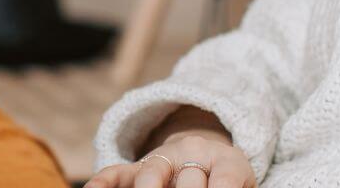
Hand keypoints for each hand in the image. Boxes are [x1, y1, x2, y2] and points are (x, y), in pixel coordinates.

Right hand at [85, 131, 255, 187]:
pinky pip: (117, 173)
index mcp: (227, 161)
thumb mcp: (236, 183)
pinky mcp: (137, 171)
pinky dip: (104, 182)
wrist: (207, 158)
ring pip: (152, 173)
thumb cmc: (225, 181)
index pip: (226, 179)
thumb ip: (226, 186)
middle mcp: (193, 154)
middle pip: (190, 178)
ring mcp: (163, 162)